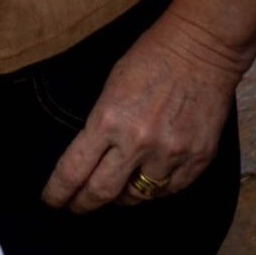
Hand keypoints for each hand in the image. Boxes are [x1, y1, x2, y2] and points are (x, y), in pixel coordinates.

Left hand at [40, 11, 248, 213]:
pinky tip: (150, 177)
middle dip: (84, 204)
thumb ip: (102, 123)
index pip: (74, 170)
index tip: (52, 201)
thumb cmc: (153, 56)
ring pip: (138, 197)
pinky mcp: (197, 160)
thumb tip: (91, 158)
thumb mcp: (113, 84)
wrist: (203, 47)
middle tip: (76, 207)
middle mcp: (138, 143)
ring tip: (117, 189)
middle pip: (102, 193)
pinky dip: (156, 187)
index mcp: (109, 119)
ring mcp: (170, 154)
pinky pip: (170, 190)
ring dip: (123, 196)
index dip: (59, 192)